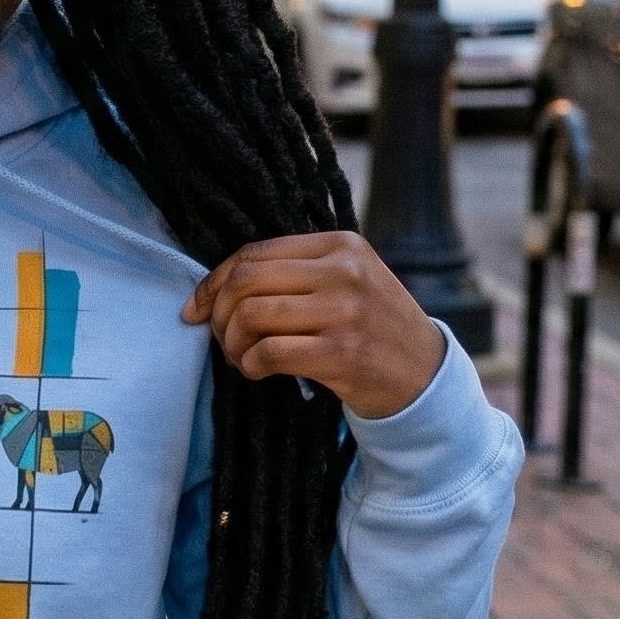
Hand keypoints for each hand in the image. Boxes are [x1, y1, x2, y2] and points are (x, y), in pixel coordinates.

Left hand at [181, 232, 447, 420]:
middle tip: (219, 337)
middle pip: (246, 281)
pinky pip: (269, 352)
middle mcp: (343, 271)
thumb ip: (295, 272)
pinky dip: (250, 365)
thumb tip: (216, 285)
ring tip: (239, 357)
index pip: (254, 252)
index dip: (213, 281)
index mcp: (340, 245)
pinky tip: (256, 371)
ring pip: (252, 315)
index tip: (195, 307)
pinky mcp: (342, 353)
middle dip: (218, 313)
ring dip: (231, 343)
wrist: (423, 374)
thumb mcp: (346, 280)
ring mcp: (345, 311)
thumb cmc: (370, 325)